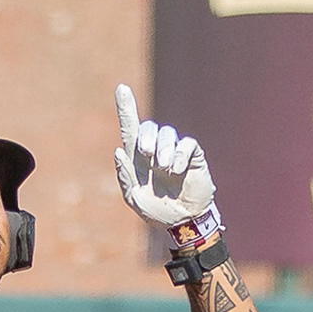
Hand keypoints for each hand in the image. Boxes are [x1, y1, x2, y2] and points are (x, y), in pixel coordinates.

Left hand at [113, 83, 221, 236]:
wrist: (183, 223)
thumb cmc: (157, 212)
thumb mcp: (134, 198)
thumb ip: (124, 176)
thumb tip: (119, 151)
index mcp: (138, 158)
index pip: (131, 128)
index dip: (126, 108)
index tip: (122, 88)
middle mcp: (156, 150)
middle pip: (149, 126)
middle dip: (146, 136)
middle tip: (146, 154)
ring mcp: (175, 151)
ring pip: (167, 133)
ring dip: (163, 149)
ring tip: (165, 169)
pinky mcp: (193, 156)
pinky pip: (186, 144)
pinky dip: (180, 155)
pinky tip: (177, 170)